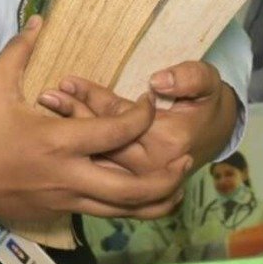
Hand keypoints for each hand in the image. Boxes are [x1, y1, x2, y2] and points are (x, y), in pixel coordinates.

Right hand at [0, 18, 190, 222]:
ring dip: (156, 198)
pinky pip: (107, 214)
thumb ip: (20, 51)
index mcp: (58, 141)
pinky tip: (145, 194)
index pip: (116, 131)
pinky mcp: (63, 211)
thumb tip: (40, 19)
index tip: (150, 103)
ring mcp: (68, 198)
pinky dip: (132, 208)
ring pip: (125, 210)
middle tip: (184, 155)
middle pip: (132, 188)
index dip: (141, 117)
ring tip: (177, 182)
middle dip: (164, 175)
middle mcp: (70, 175)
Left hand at [40, 60, 237, 179]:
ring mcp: (138, 179)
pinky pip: (97, 170)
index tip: (67, 80)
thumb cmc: (206, 103)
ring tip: (47, 105)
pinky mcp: (130, 184)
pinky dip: (77, 152)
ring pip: (95, 159)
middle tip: (47, 94)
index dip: (93, 98)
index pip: (120, 121)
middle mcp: (150, 165)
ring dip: (71, 132)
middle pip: (102, 142)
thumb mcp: (206, 82)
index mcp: (167, 142)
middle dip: (74, 115)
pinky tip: (58, 128)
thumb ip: (188, 78)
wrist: (215, 134)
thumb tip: (158, 82)